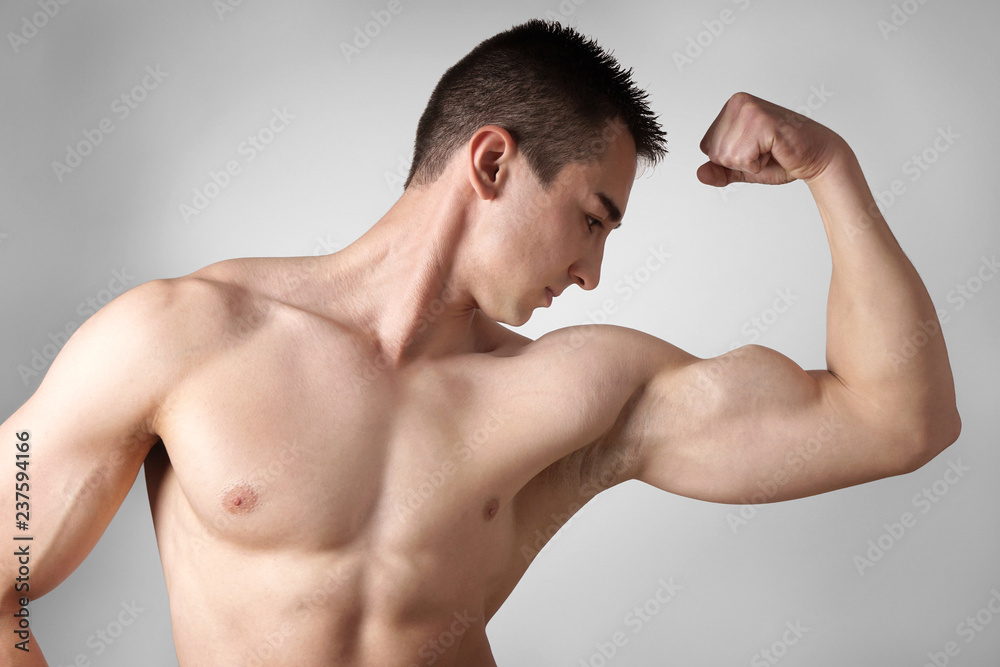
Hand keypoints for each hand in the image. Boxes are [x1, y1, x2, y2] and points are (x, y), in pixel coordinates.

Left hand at [697, 92, 846, 186]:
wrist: (816, 157)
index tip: (756, 149)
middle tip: (765, 151)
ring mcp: (748, 109)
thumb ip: (720, 171)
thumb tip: (699, 174)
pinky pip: (742, 158)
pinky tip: (775, 150)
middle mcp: (737, 103)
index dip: (731, 159)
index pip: (706, 147)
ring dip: (750, 163)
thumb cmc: (783, 159)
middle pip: (714, 152)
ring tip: (771, 150)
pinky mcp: (760, 121)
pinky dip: (758, 163)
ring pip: (726, 156)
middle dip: (739, 162)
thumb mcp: (743, 168)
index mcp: (731, 108)